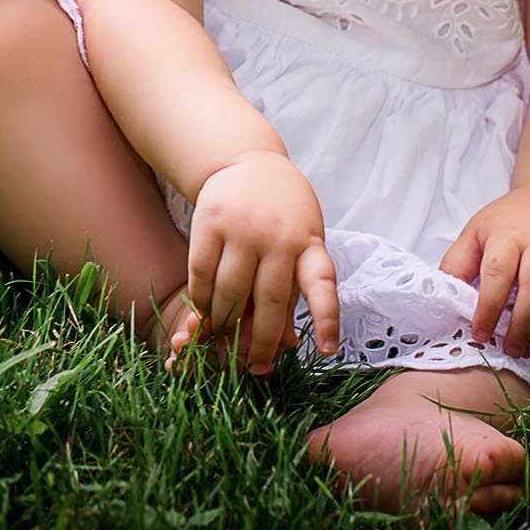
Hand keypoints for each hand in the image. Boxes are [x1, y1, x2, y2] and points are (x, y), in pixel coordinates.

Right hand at [173, 149, 341, 375]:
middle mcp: (279, 235)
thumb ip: (294, 286)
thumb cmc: (282, 215)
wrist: (248, 163)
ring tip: (223, 339)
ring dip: (225, 323)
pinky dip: (201, 300)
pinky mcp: (210, 221)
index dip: (326, 318)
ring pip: (231, 292)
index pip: (322, 285)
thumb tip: (288, 343)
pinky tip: (203, 311)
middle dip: (263, 341)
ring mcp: (243, 227)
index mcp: (310, 243)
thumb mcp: (301, 241)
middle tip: (256, 367)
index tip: (329, 350)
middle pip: (270, 301)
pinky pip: (201, 274)